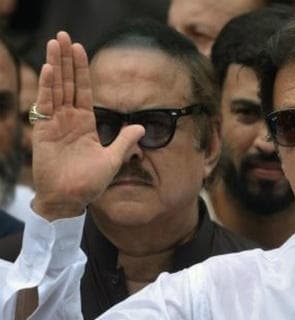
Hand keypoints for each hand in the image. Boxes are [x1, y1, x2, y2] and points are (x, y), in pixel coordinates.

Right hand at [31, 32, 143, 220]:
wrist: (70, 199)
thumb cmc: (90, 183)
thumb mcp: (113, 160)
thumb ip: (124, 141)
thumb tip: (142, 126)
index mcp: (86, 123)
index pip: (84, 90)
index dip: (82, 69)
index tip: (80, 48)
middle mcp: (69, 119)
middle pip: (67, 83)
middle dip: (66, 59)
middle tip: (62, 36)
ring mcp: (55, 123)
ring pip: (56, 88)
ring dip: (56, 66)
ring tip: (55, 44)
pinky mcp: (44, 131)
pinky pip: (46, 105)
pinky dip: (48, 87)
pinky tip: (51, 70)